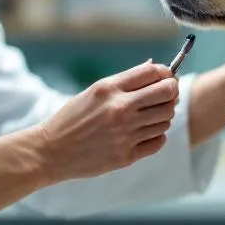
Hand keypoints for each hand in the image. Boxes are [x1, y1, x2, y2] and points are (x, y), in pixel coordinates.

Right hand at [37, 61, 178, 180]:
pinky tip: (145, 132)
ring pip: (166, 118)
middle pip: (167, 93)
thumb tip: (156, 68)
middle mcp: (119, 109)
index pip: (154, 72)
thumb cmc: (72, 118)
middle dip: (172, 93)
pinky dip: (157, 135)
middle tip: (167, 96)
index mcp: (109, 89)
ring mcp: (124, 134)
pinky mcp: (126, 156)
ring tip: (150, 116)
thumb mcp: (94, 92)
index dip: (166, 73)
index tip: (167, 77)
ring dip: (163, 116)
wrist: (52, 151)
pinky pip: (158, 140)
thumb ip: (125, 81)